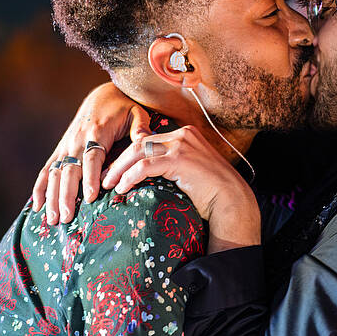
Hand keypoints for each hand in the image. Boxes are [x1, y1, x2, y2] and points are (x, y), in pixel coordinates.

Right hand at [31, 82, 142, 224]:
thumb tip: (146, 141)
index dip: (90, 178)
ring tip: (53, 219)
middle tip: (67, 217)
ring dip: (52, 197)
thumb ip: (141, 128)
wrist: (103, 95)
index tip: (90, 197)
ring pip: (54, 173)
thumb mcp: (137, 113)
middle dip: (66, 195)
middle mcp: (77, 141)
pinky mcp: (61, 149)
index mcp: (96, 133)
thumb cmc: (124, 108)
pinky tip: (37, 206)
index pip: (92, 159)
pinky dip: (40, 187)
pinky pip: (46, 169)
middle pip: (68, 171)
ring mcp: (66, 146)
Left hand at [102, 121, 261, 251]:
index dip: (127, 156)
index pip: (147, 140)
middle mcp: (183, 135)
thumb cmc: (212, 193)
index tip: (114, 170)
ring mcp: (181, 145)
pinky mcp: (179, 159)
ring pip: (138, 152)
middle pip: (139, 143)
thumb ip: (171, 166)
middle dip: (118, 161)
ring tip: (108, 185)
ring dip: (119, 169)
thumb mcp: (189, 172)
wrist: (232, 201)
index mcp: (185, 134)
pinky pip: (145, 166)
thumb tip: (146, 175)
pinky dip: (129, 177)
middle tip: (104, 178)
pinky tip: (122, 188)